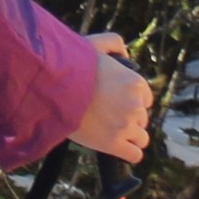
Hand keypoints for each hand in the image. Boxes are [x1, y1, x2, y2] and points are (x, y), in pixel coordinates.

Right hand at [70, 34, 153, 162]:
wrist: (53, 87)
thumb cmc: (71, 65)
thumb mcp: (95, 43)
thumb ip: (113, 42)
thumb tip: (124, 53)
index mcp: (135, 83)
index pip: (145, 99)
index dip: (132, 102)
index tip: (117, 104)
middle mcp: (135, 105)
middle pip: (142, 119)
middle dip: (129, 119)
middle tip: (110, 118)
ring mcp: (125, 126)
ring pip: (141, 138)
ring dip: (130, 136)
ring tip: (113, 134)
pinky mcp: (113, 144)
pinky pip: (134, 155)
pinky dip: (129, 153)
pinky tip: (120, 149)